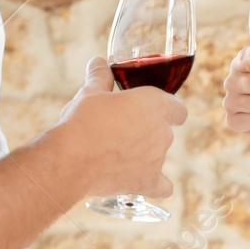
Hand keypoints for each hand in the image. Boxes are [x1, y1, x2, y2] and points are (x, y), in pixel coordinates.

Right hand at [56, 57, 186, 197]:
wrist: (72, 159)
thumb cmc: (83, 120)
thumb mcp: (91, 92)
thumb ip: (100, 76)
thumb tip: (98, 63)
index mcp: (155, 104)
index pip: (177, 107)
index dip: (167, 108)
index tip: (151, 110)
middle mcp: (163, 132)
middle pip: (164, 130)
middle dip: (147, 130)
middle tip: (120, 129)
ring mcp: (157, 159)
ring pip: (158, 154)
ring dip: (143, 153)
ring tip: (114, 152)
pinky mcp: (147, 182)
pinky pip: (162, 186)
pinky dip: (155, 184)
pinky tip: (142, 180)